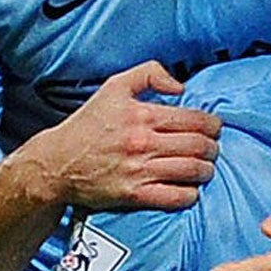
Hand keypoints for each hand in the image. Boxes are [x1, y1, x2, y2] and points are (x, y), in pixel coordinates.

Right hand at [21, 62, 220, 211]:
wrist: (57, 162)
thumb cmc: (87, 125)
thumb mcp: (114, 87)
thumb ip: (149, 74)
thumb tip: (180, 86)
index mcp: (141, 115)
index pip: (194, 120)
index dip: (213, 125)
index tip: (214, 128)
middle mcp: (143, 142)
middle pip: (198, 146)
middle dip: (213, 148)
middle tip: (212, 149)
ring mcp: (139, 170)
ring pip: (192, 171)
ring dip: (206, 170)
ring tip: (205, 168)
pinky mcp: (134, 195)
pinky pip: (175, 197)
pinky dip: (190, 194)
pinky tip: (190, 188)